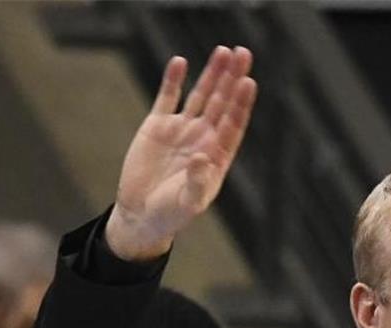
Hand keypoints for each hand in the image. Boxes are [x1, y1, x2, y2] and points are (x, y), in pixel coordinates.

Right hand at [106, 46, 256, 259]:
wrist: (141, 213)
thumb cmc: (172, 214)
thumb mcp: (189, 203)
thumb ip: (197, 181)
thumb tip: (203, 157)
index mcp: (217, 156)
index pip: (233, 123)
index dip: (241, 103)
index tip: (248, 82)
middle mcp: (203, 138)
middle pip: (222, 103)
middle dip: (232, 79)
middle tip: (243, 54)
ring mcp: (181, 130)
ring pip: (200, 95)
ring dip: (211, 74)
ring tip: (223, 51)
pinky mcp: (157, 126)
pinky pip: (167, 98)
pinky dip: (173, 80)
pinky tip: (180, 62)